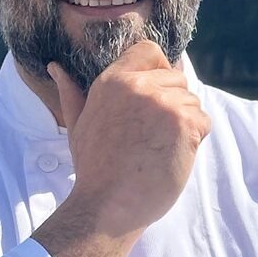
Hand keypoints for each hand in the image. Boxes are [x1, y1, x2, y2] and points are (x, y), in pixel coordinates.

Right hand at [48, 40, 210, 238]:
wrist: (107, 205)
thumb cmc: (93, 169)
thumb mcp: (77, 125)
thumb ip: (71, 93)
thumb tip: (54, 67)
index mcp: (112, 80)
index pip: (150, 51)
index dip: (159, 70)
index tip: (153, 98)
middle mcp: (139, 86)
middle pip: (176, 77)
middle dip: (172, 103)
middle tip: (151, 135)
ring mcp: (163, 103)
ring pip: (192, 100)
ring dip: (184, 124)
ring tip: (159, 148)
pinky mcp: (183, 123)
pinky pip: (203, 121)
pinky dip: (195, 140)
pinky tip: (171, 156)